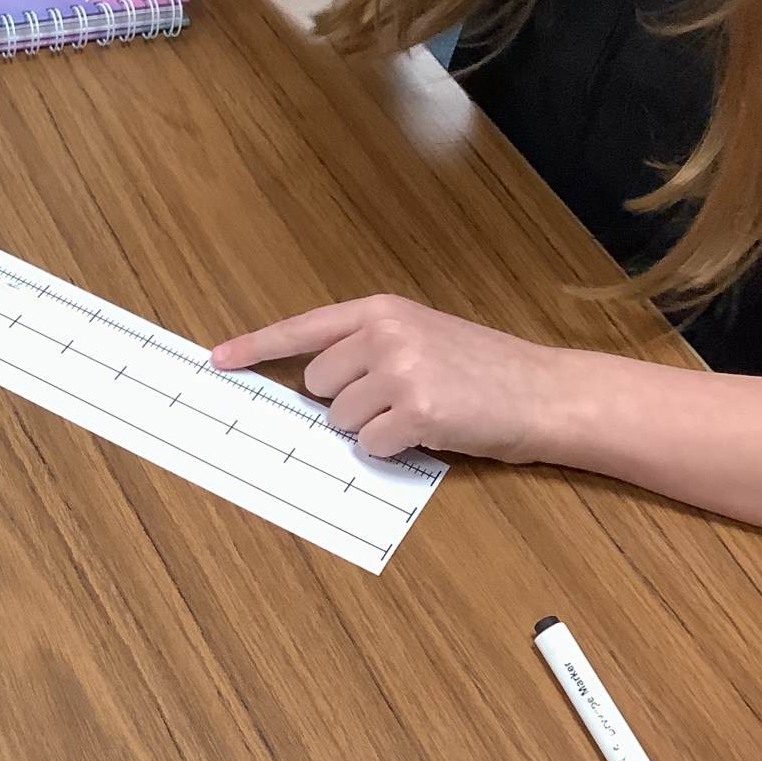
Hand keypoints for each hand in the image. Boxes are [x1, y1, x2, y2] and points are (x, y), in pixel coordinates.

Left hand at [211, 295, 571, 461]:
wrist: (543, 392)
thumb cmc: (482, 369)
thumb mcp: (421, 335)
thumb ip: (367, 347)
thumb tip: (311, 384)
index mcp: (382, 311)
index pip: (303, 329)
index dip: (255, 347)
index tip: (218, 360)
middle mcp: (385, 333)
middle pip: (318, 385)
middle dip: (347, 402)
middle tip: (399, 398)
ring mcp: (399, 371)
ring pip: (340, 421)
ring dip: (372, 428)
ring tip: (421, 412)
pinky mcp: (414, 412)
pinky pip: (369, 446)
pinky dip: (392, 450)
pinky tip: (429, 431)